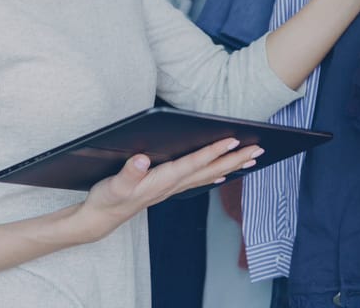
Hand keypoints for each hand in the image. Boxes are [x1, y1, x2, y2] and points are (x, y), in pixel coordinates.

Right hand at [72, 139, 264, 241]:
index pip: (193, 163)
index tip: (232, 140)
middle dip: (234, 159)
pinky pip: (199, 181)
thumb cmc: (107, 200)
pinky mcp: (169, 189)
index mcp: (162, 180)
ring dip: (231, 166)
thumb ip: (128, 173)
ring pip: (209, 175)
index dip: (213, 151)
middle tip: (258, 150)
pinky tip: (224, 174)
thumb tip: (140, 159)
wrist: (101, 219)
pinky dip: (215, 175)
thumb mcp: (113, 185)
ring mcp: (173, 188)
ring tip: (251, 159)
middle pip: (210, 170)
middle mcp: (172, 185)